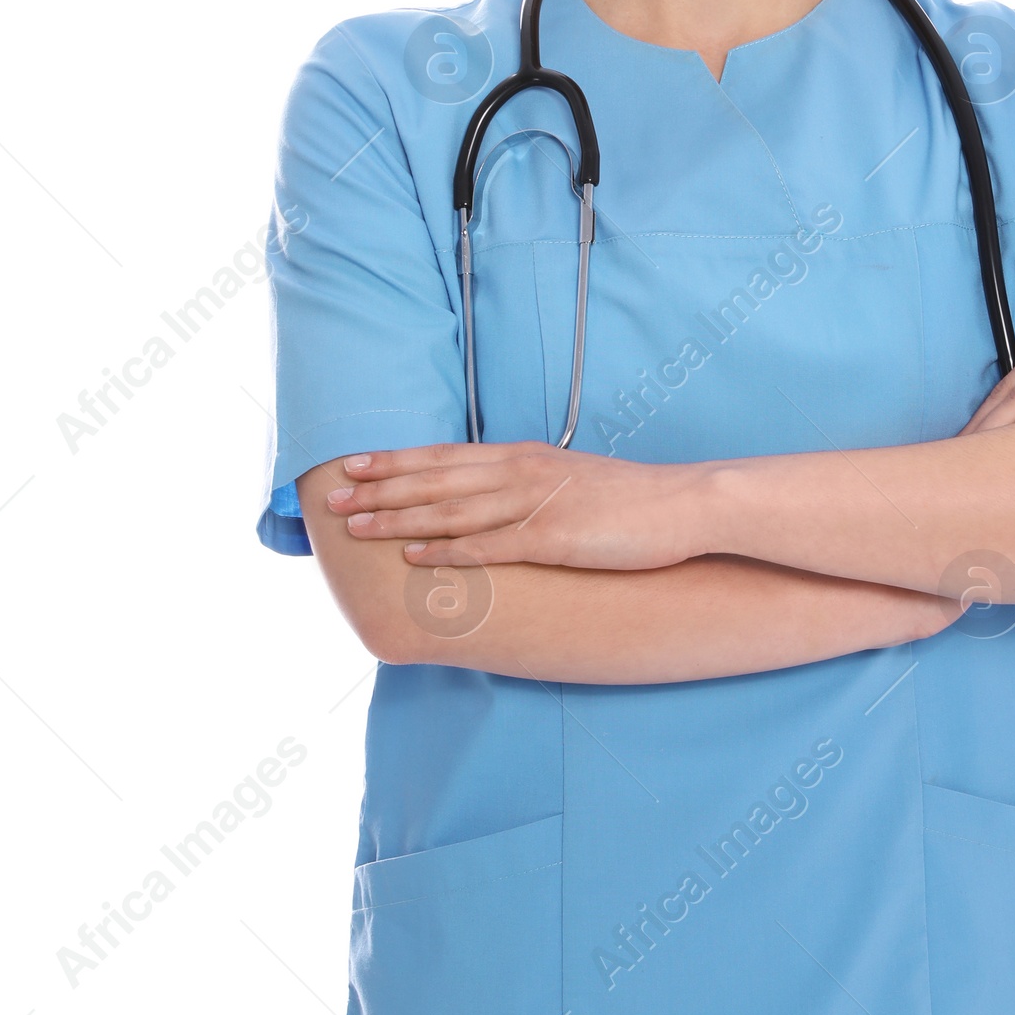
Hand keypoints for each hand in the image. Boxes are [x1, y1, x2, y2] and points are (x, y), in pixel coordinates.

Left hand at [323, 440, 702, 570]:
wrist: (683, 504)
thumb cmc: (630, 498)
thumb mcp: (570, 478)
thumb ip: (528, 483)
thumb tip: (493, 494)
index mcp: (523, 456)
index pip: (445, 456)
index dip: (395, 460)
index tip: (354, 462)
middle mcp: (520, 472)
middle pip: (434, 478)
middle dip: (378, 487)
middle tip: (331, 494)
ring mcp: (535, 504)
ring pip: (450, 510)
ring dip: (398, 519)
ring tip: (355, 525)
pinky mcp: (552, 538)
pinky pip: (488, 546)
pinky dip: (446, 551)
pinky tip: (414, 559)